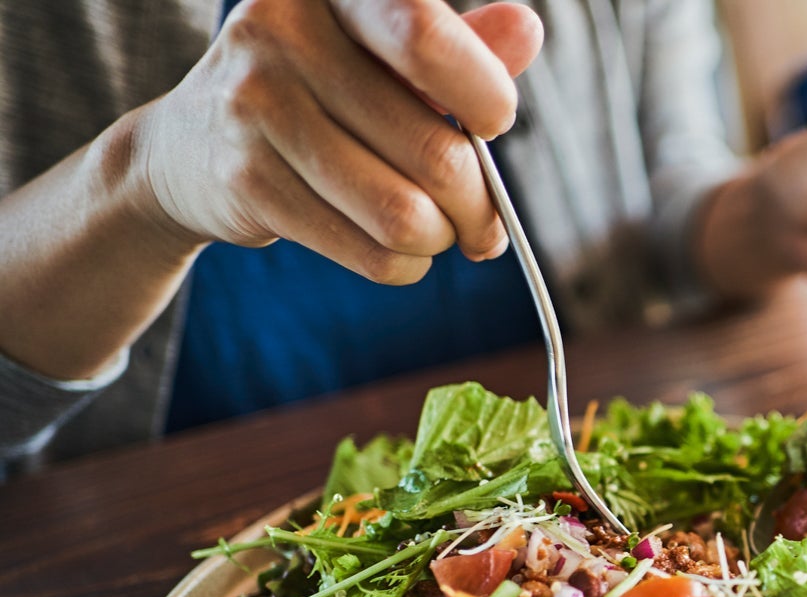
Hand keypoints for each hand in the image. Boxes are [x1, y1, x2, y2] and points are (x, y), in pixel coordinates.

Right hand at [132, 0, 542, 283]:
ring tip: (438, 233)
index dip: (485, 96)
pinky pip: (369, 251)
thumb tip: (526, 31)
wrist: (190, 146)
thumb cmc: (316, 93)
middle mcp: (285, 32)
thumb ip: (455, 48)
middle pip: (434, 152)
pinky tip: (399, 251)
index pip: (427, 38)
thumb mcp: (380, 56)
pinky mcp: (247, 179)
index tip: (494, 123)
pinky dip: (404, 265)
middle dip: (479, 205)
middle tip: (483, 220)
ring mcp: (257, 105)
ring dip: (442, 240)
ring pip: (404, 215)